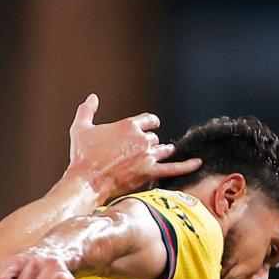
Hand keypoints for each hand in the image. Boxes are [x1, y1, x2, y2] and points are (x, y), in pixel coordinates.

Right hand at [65, 94, 200, 199]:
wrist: (87, 180)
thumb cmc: (83, 156)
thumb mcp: (80, 128)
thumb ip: (87, 110)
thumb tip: (92, 98)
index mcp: (129, 125)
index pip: (149, 120)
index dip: (149, 124)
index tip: (149, 127)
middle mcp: (141, 139)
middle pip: (155, 137)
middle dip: (149, 143)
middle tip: (141, 151)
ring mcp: (147, 156)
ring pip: (163, 150)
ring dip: (163, 152)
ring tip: (162, 154)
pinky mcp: (149, 173)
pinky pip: (173, 168)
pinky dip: (187, 166)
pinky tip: (198, 163)